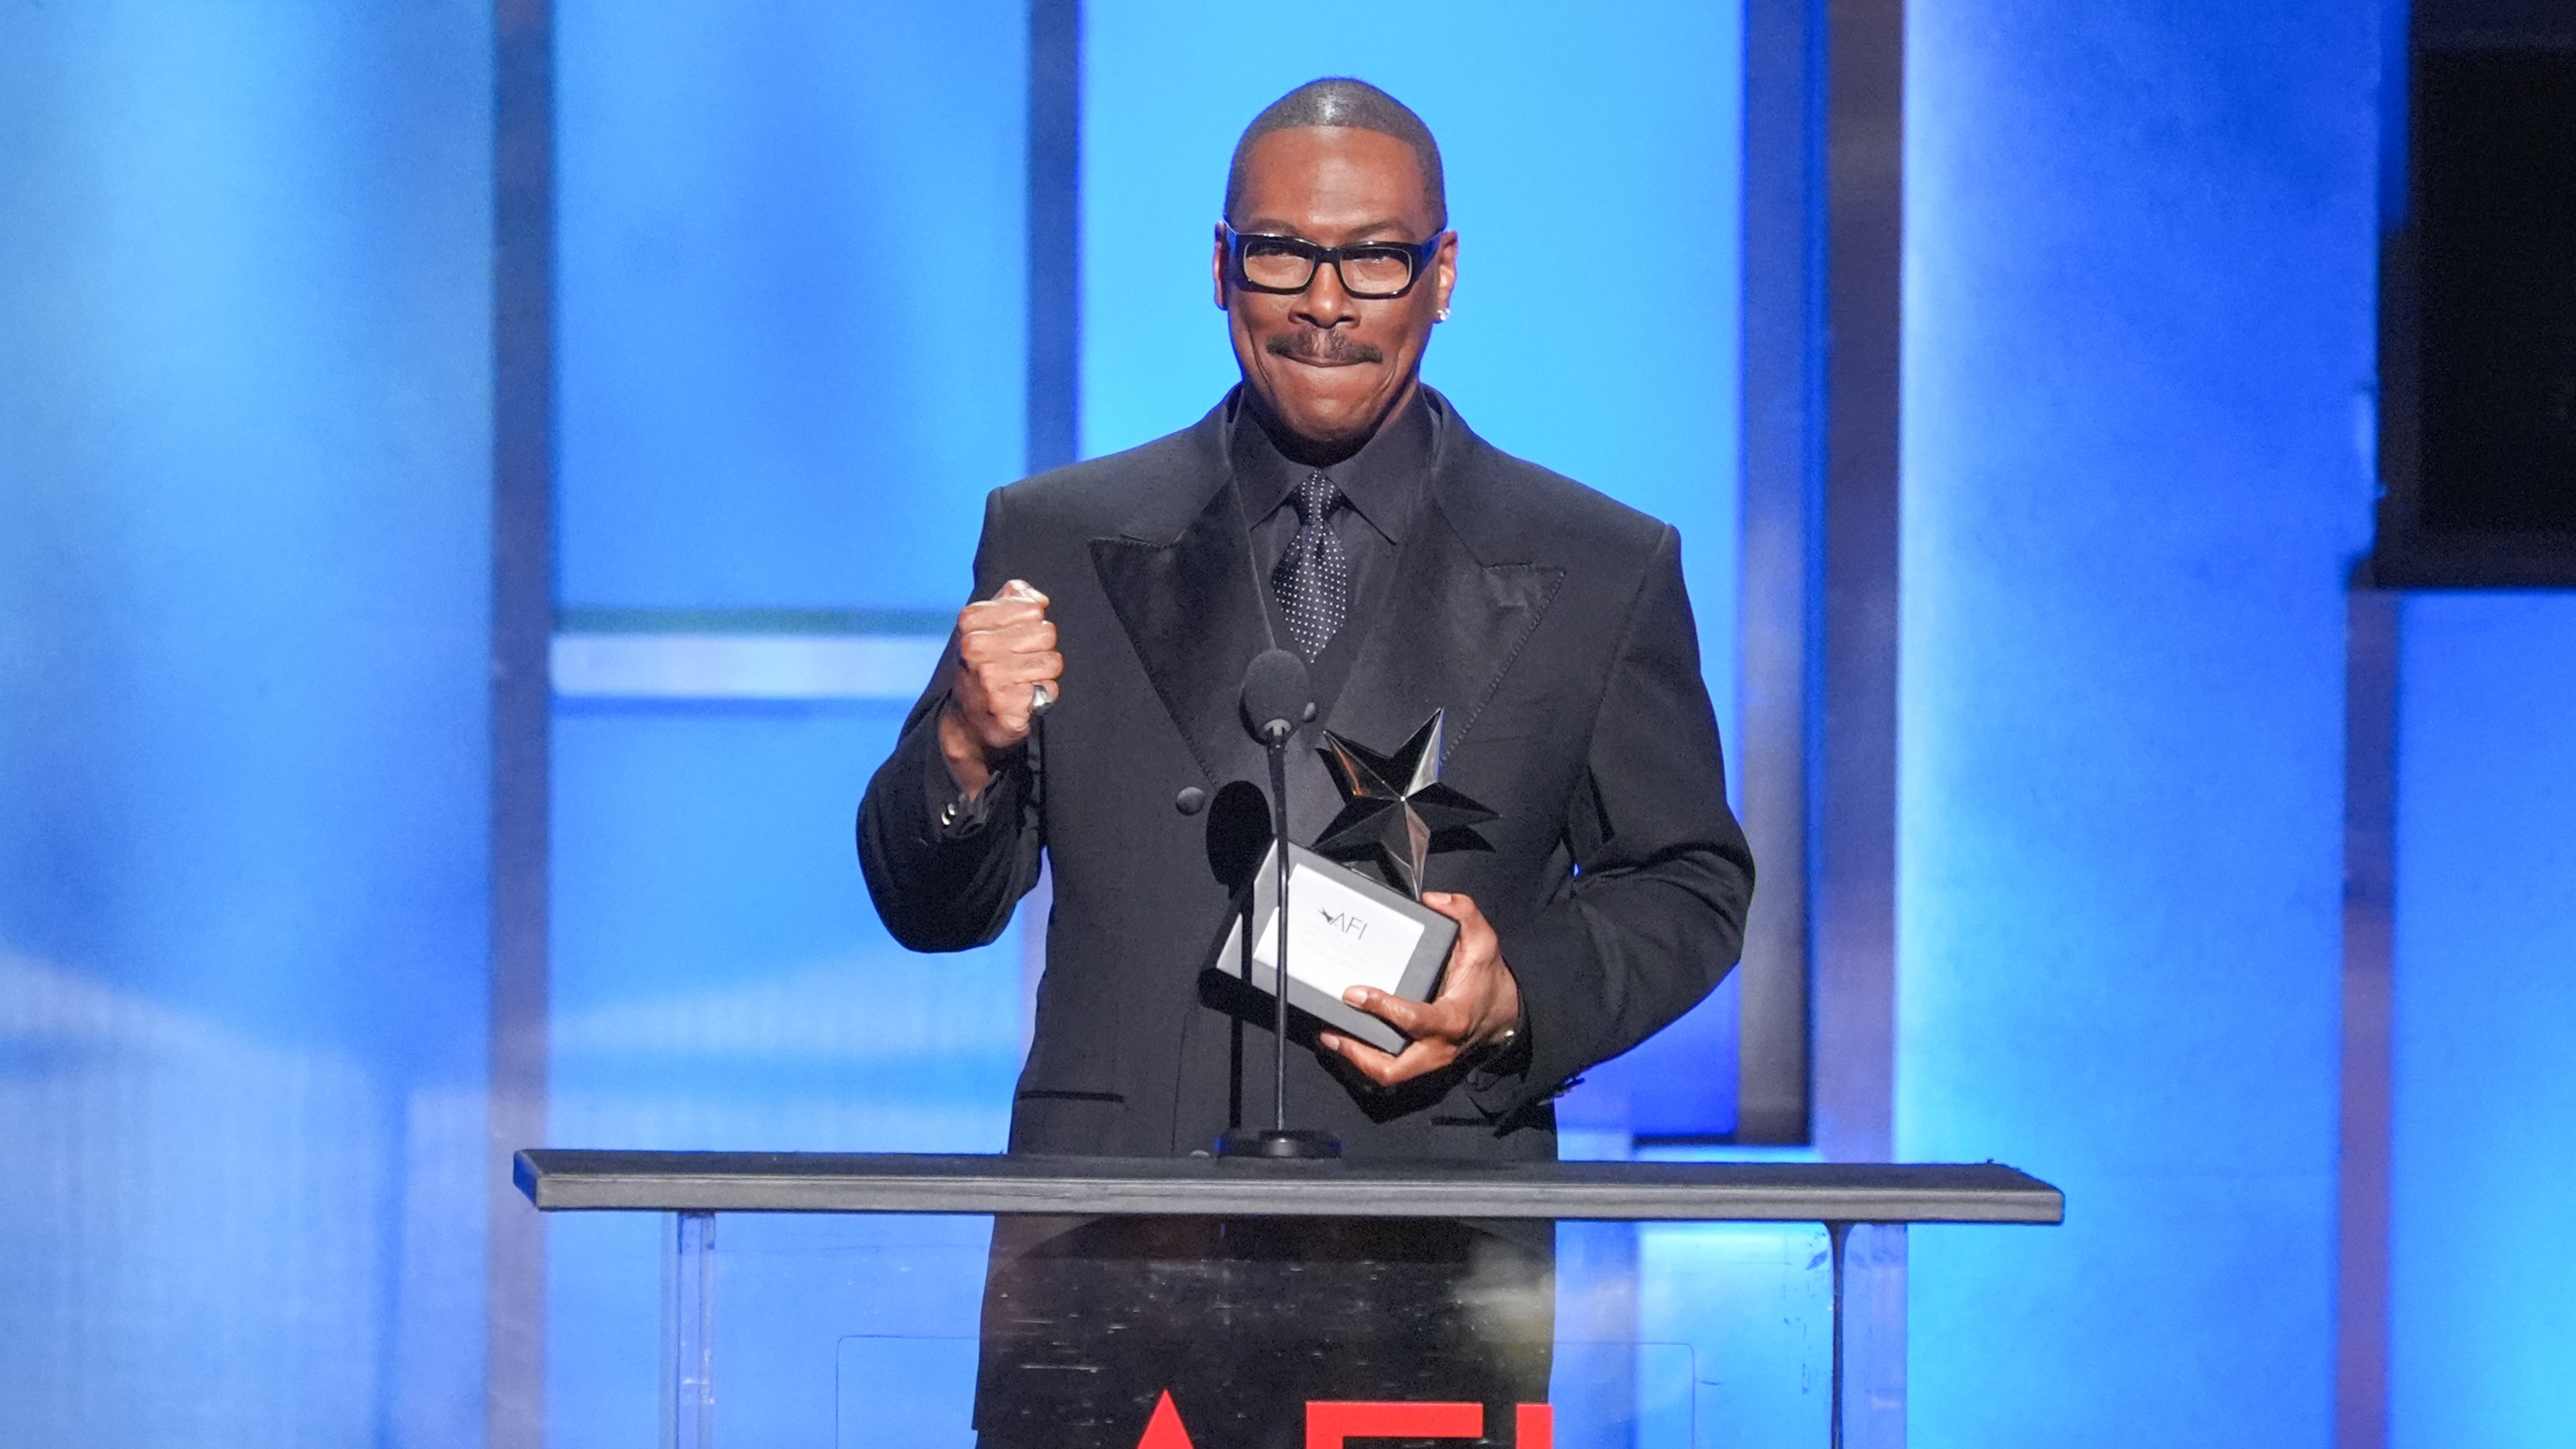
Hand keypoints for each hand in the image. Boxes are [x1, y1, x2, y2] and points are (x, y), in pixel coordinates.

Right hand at [938, 579, 1060, 797]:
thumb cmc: (983, 667)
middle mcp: (976, 648)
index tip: (1013, 640)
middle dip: (1040, 649)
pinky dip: (1043, 695)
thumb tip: (1038, 598)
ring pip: (1053, 661)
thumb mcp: (985, 625)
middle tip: (1019, 663)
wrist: (967, 722)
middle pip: (1046, 633)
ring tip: (1023, 681)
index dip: (1031, 624)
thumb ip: (1011, 599)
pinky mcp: (1007, 707)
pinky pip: (1050, 689)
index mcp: (971, 621)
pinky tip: (1024, 699)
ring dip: (1044, 673)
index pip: (1033, 607)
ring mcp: (990, 678)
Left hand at [1317, 890, 1522, 1087]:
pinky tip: (1348, 1040)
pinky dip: (1366, 1059)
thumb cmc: (1488, 979)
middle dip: (1358, 1053)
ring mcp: (1429, 1059)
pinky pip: (1391, 1070)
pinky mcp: (1422, 1062)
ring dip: (1356, 1059)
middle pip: (1394, 1068)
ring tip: (1331, 1038)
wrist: (1505, 1013)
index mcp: (1452, 1018)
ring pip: (1388, 1075)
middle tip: (1331, 1031)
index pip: (1413, 1020)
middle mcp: (1439, 1046)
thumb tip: (1434, 900)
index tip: (1355, 993)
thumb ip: (1464, 914)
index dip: (1382, 1008)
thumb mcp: (1484, 941)